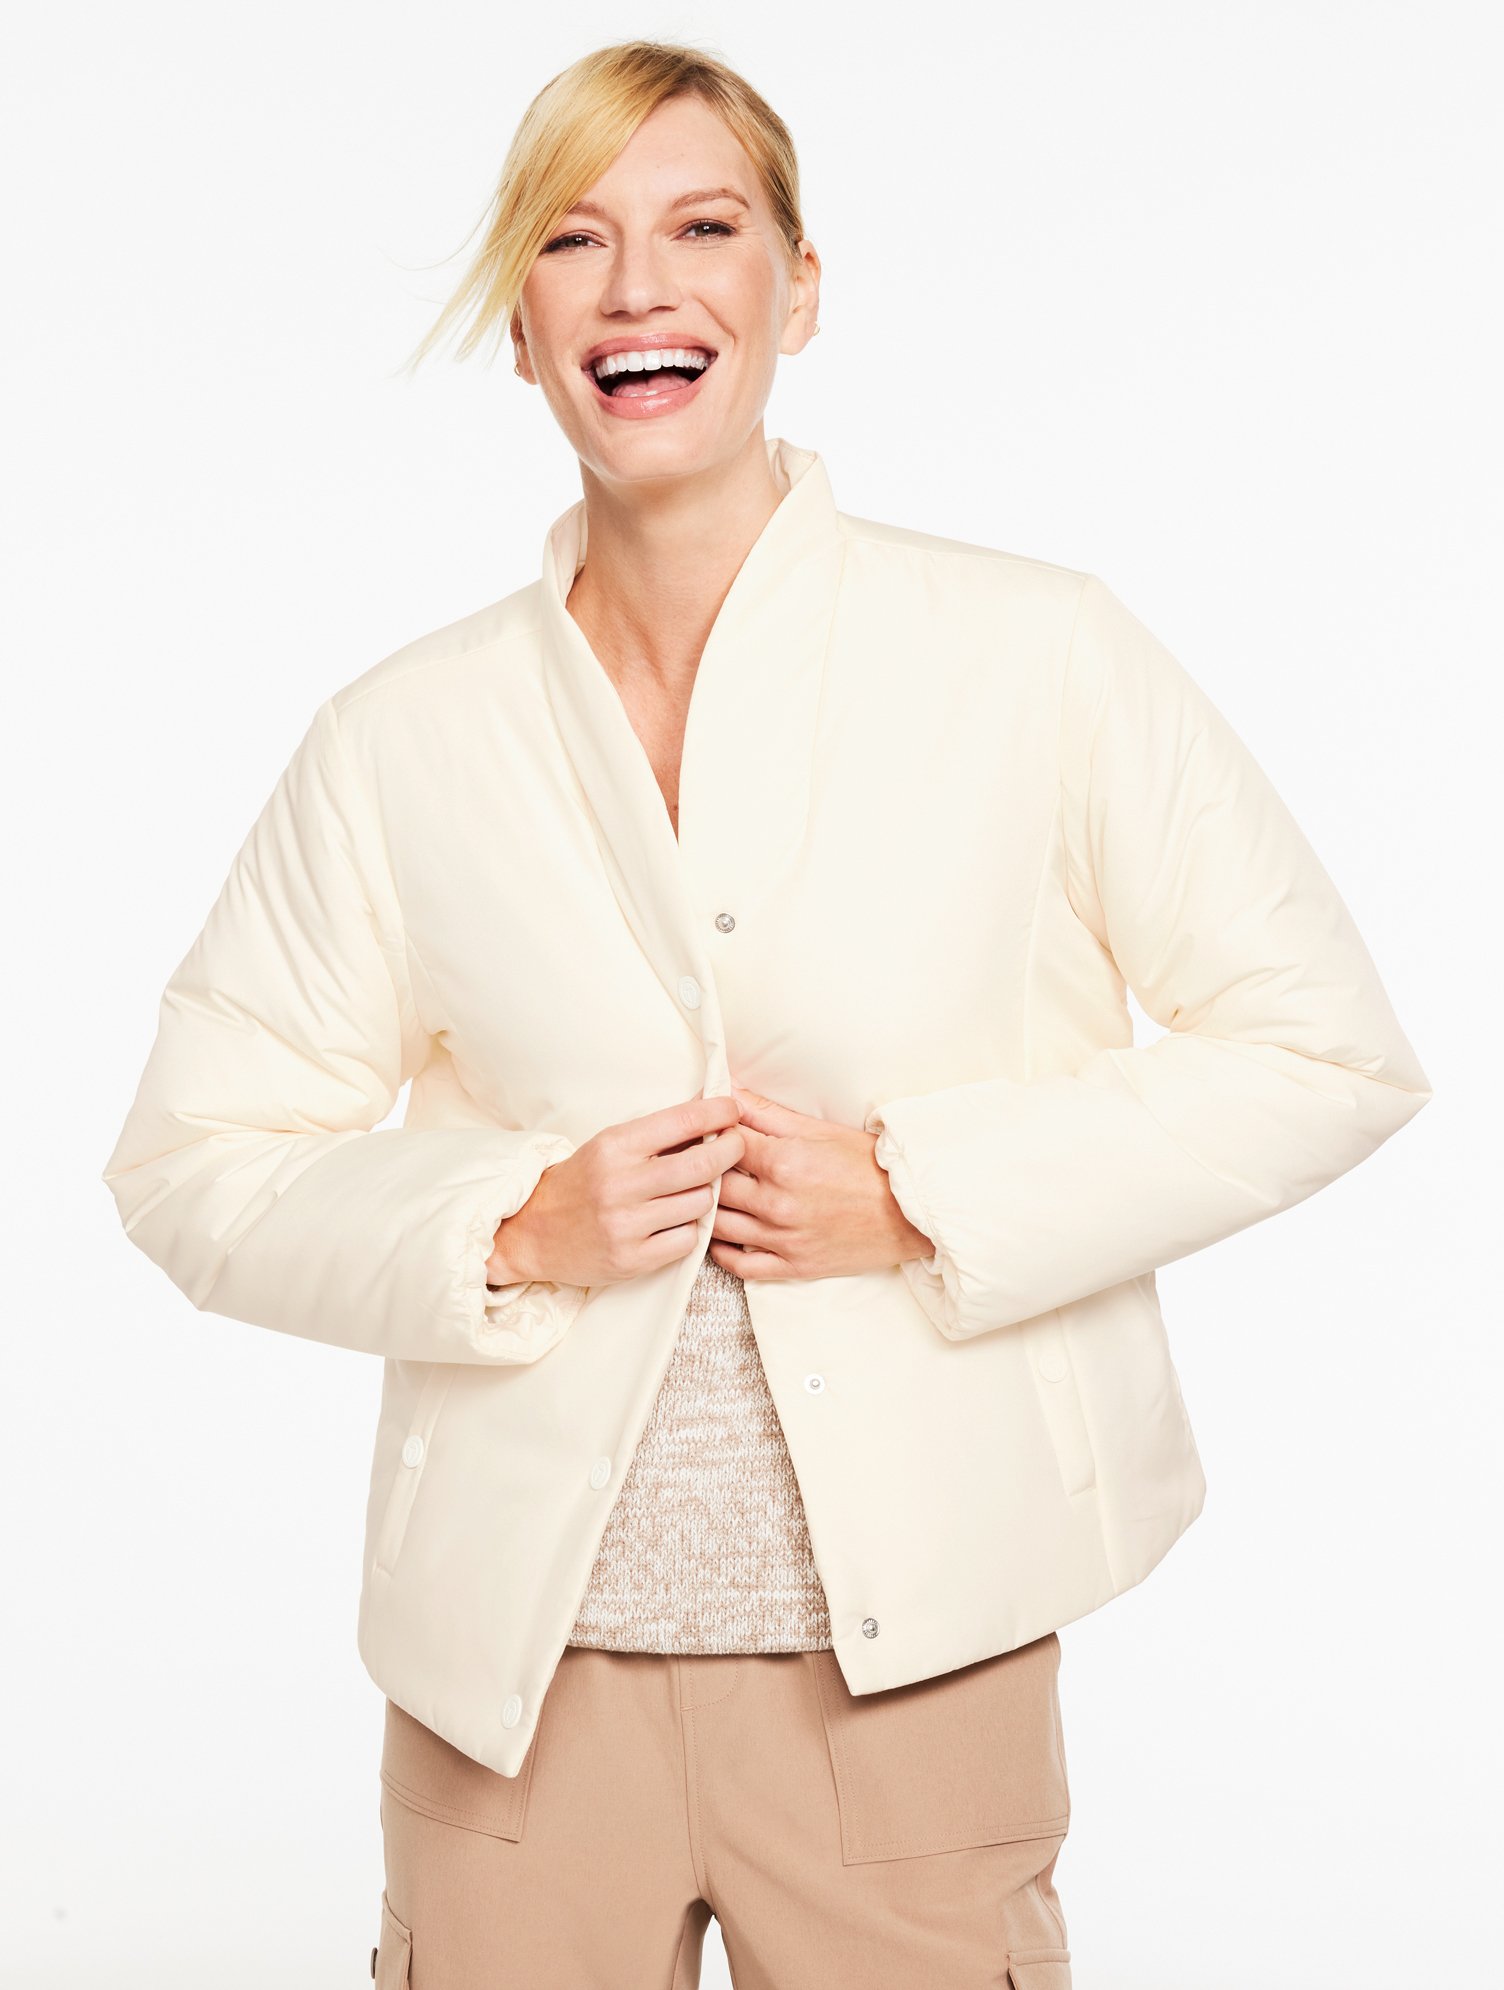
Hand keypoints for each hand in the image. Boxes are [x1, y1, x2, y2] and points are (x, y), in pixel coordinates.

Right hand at [486, 1094, 745, 1289]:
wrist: (531, 1232)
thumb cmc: (579, 1182)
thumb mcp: (608, 1146)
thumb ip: (654, 1136)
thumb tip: (711, 1118)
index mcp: (614, 1146)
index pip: (681, 1121)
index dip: (717, 1113)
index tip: (732, 1111)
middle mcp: (619, 1184)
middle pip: (701, 1165)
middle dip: (730, 1151)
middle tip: (737, 1146)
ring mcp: (626, 1225)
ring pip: (700, 1203)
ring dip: (707, 1194)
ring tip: (695, 1189)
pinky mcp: (631, 1259)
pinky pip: (688, 1240)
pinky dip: (691, 1229)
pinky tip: (677, 1222)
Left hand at [707, 1084, 935, 1280]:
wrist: (911, 1212)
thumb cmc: (869, 1166)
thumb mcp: (818, 1130)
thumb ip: (767, 1113)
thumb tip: (727, 1092)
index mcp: (783, 1162)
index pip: (722, 1144)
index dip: (707, 1133)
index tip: (701, 1131)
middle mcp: (778, 1203)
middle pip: (715, 1184)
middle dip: (702, 1170)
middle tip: (694, 1162)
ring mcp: (784, 1238)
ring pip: (720, 1225)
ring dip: (706, 1209)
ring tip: (703, 1196)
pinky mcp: (794, 1266)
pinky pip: (741, 1265)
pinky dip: (722, 1252)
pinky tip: (719, 1237)